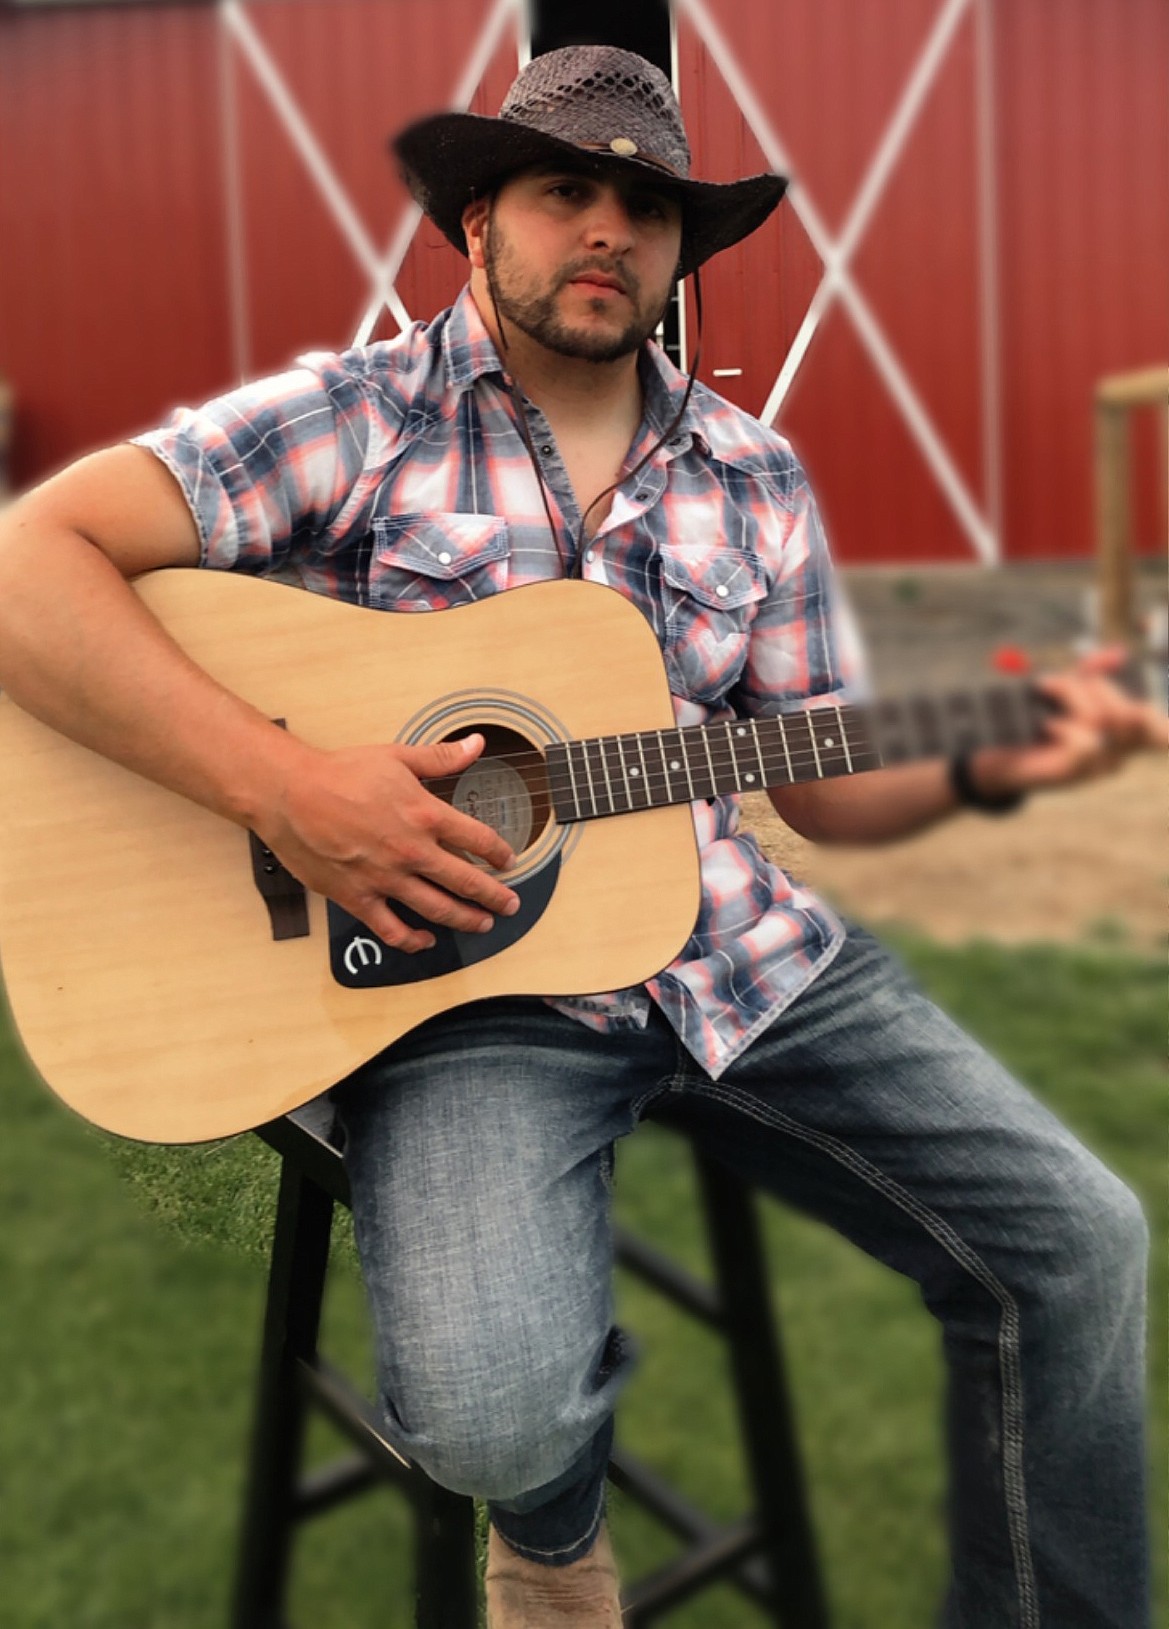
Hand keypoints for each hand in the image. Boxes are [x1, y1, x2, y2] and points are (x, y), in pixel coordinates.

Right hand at [256, 733, 519, 951]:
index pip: (478, 839)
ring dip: (466, 920)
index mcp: (425, 815)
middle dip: (495, 896)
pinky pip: (391, 929)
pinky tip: (425, 940)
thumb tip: (476, 744)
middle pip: (467, 881)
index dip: (499, 853)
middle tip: (510, 904)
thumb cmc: (339, 773)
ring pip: (438, 909)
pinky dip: (412, 940)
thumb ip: (441, 757)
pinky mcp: (358, 897)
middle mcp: (411, 851)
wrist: (289, 793)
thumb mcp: (397, 757)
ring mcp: (385, 878)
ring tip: (484, 924)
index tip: (508, 860)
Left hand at [969, 649, 1164, 798]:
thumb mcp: (1065, 690)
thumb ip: (1092, 672)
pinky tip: (1046, 725)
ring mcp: (1098, 766)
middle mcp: (1119, 753)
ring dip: (1069, 696)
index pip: (1166, 733)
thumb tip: (1118, 655)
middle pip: (1134, 711)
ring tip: (1045, 695)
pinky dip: (1063, 725)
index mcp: (1124, 733)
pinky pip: (1086, 742)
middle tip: (1058, 681)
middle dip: (1096, 685)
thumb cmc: (1032, 719)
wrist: (993, 752)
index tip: (1160, 721)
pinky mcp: (1075, 774)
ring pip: (1102, 719)